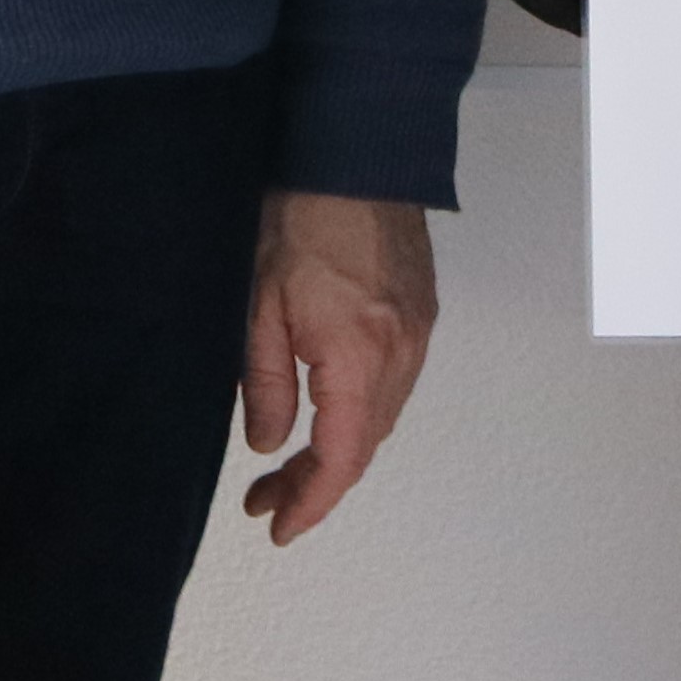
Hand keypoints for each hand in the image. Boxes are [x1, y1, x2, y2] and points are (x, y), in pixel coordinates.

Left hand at [240, 191, 436, 544]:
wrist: (356, 153)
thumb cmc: (298, 220)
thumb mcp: (258, 308)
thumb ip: (265, 384)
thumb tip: (269, 445)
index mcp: (359, 354)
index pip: (343, 456)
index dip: (312, 502)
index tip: (279, 527)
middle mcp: (402, 351)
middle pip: (368, 443)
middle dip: (319, 481)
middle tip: (266, 499)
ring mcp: (419, 330)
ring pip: (384, 415)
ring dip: (342, 448)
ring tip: (291, 464)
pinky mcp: (422, 311)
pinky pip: (396, 383)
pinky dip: (363, 413)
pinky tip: (330, 411)